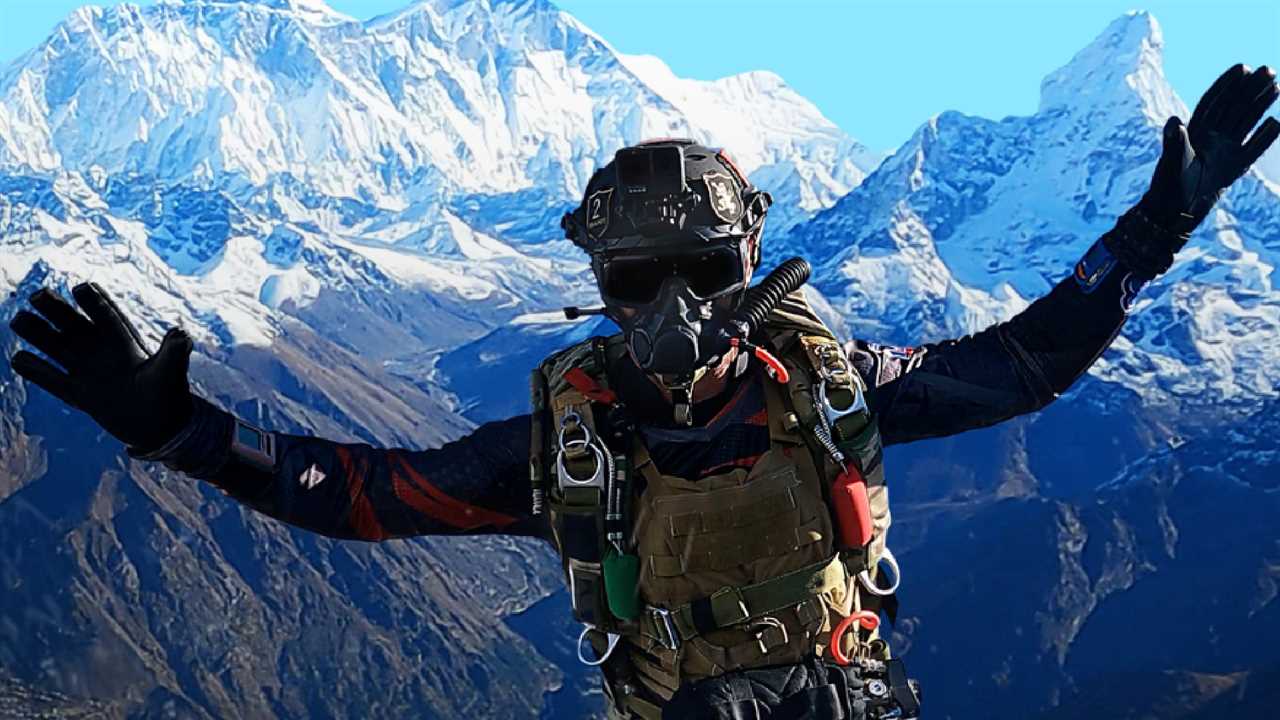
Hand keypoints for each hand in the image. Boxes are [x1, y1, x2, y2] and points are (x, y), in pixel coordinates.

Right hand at [8, 283, 193, 451]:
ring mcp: (87, 371)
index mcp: (125, 342)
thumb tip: (181, 334)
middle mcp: (102, 351)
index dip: (95, 302)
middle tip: (37, 296)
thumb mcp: (171, 371)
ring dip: (38, 334)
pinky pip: (52, 379)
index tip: (82, 288)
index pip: (106, 315)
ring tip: (19, 319)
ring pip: (57, 347)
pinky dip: (36, 370)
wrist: (161, 425)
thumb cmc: (169, 393)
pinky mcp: (79, 394)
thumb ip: (174, 352)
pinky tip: (18, 358)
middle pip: (74, 324)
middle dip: (57, 309)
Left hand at [1141, 64, 1278, 240]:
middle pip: (1233, 106)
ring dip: (1260, 104)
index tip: (1241, 67)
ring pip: (1246, 121)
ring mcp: (1225, 149)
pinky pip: (1253, 148)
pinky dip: (1265, 136)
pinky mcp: (1235, 165)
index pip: (1213, 101)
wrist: (1176, 209)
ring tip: (1276, 85)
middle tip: (1268, 69)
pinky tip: (1276, 122)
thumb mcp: (1171, 161)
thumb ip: (1174, 141)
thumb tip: (1174, 122)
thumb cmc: (1170, 183)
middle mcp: (1211, 136)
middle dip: (1249, 88)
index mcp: (1194, 130)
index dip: (1226, 84)